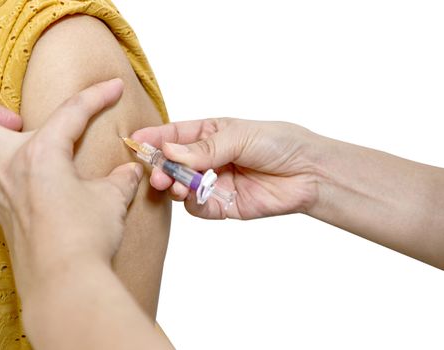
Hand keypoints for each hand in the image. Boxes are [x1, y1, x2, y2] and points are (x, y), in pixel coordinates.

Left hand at [0, 79, 142, 300]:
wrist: (65, 285)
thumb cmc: (85, 238)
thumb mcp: (111, 200)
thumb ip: (120, 180)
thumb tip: (130, 172)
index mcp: (39, 155)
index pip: (71, 111)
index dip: (97, 95)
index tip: (114, 87)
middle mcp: (7, 169)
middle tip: (18, 121)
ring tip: (12, 147)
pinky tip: (23, 181)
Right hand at [132, 118, 319, 219]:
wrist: (309, 174)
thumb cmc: (279, 143)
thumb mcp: (239, 136)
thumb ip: (203, 148)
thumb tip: (169, 150)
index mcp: (210, 134)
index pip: (174, 135)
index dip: (154, 139)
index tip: (135, 142)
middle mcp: (208, 158)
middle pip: (173, 163)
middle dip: (161, 167)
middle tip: (157, 173)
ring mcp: (214, 182)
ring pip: (181, 186)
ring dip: (174, 187)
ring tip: (176, 186)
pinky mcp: (223, 205)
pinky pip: (198, 208)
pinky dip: (192, 203)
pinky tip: (194, 197)